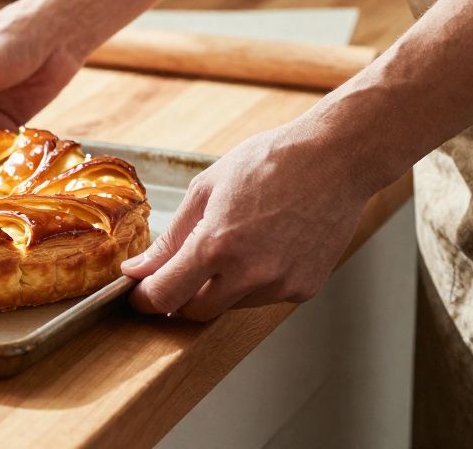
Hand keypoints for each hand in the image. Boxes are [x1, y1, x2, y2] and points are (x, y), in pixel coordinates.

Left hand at [121, 119, 380, 320]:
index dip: (145, 300)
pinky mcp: (304, 289)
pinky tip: (264, 245)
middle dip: (180, 295)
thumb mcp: (205, 190)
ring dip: (219, 286)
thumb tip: (138, 269)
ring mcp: (280, 285)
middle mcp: (249, 274)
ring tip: (236, 239)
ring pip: (230, 304)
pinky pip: (263, 297)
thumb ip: (170, 238)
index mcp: (216, 246)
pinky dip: (253, 281)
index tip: (137, 294)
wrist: (335, 160)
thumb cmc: (269, 163)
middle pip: (195, 311)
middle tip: (180, 268)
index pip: (165, 296)